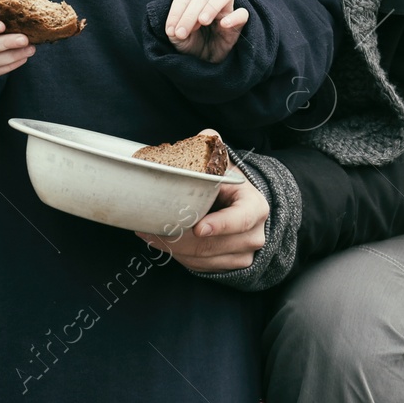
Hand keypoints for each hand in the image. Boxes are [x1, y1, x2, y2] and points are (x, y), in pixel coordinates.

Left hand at [136, 151, 267, 271]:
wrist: (240, 207)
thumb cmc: (227, 184)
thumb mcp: (224, 164)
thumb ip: (214, 147)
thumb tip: (207, 135)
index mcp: (254, 207)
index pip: (239, 220)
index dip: (219, 225)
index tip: (198, 227)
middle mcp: (253, 235)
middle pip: (212, 243)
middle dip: (179, 237)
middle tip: (152, 225)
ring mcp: (243, 255)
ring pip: (202, 258)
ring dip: (172, 247)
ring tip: (148, 231)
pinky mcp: (229, 267)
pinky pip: (199, 266)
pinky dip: (177, 256)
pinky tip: (160, 241)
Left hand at [164, 0, 248, 62]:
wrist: (206, 61)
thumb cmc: (192, 44)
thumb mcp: (178, 40)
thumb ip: (174, 32)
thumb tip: (174, 30)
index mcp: (192, 2)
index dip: (176, 12)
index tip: (171, 31)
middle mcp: (209, 1)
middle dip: (189, 15)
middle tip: (182, 33)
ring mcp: (226, 10)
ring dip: (211, 6)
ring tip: (203, 21)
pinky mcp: (238, 24)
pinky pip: (242, 13)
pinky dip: (234, 16)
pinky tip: (224, 25)